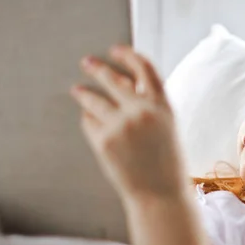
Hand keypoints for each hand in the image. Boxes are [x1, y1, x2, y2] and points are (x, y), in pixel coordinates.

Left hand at [70, 45, 186, 202]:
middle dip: (98, 68)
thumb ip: (150, 105)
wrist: (160, 195)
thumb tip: (125, 82)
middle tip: (86, 62)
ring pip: (94, 99)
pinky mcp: (103, 141)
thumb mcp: (167, 127)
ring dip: (84, 92)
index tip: (116, 49)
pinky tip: (90, 122)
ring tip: (77, 90)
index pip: (144, 68)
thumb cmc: (166, 163)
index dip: (128, 55)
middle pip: (113, 78)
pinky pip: (90, 122)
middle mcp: (141, 111)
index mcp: (163, 105)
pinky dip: (90, 120)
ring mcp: (121, 125)